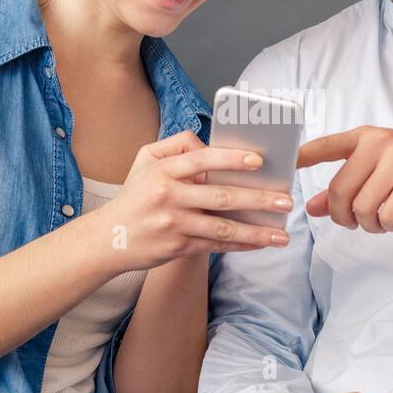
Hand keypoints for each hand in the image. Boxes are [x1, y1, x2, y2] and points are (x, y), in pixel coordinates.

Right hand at [96, 130, 291, 270]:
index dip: (231, 159)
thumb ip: (177, 146)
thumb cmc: (134, 196)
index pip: (202, 160)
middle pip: (220, 197)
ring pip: (222, 228)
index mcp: (163, 170)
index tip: (258, 161)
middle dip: (257, 199)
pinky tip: (260, 244)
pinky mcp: (177, 247)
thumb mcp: (145, 160)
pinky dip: (240, 245)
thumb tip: (209, 145)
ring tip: (282, 234)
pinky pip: (215, 246)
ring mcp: (173, 224)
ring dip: (256, 232)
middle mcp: (168, 197)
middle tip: (285, 200)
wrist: (107, 239)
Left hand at [295, 127, 392, 231]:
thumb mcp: (378, 167)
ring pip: (362, 207)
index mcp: (366, 137)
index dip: (302, 156)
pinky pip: (387, 214)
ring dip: (367, 224)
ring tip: (379, 221)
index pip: (325, 145)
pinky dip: (387, 225)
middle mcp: (380, 143)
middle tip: (353, 222)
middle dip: (342, 215)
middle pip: (340, 190)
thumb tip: (312, 207)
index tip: (285, 164)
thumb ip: (345, 185)